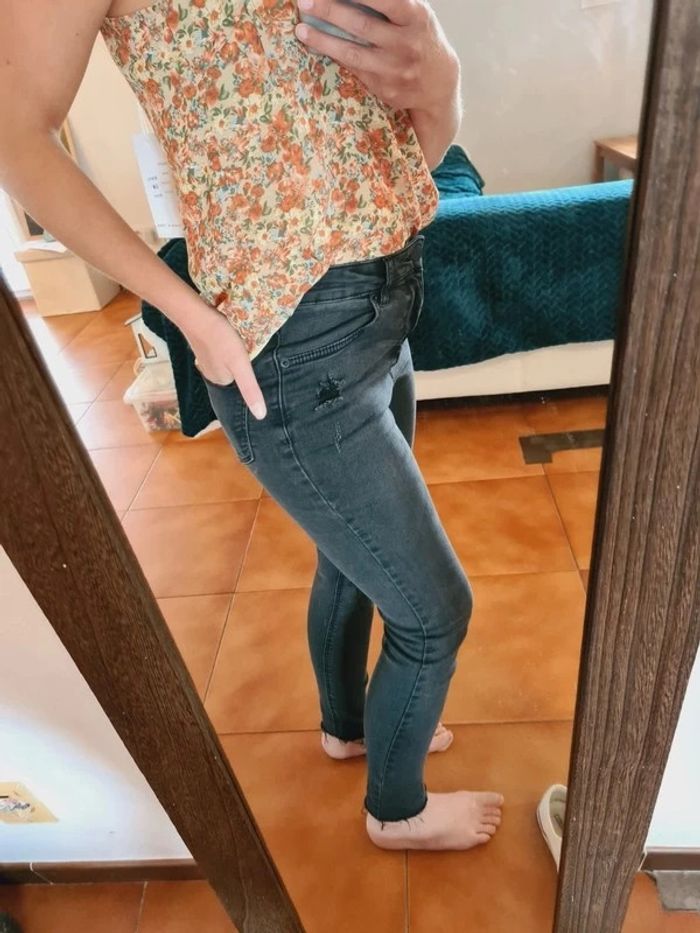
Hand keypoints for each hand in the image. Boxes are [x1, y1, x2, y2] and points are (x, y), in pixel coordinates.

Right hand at [184, 306, 266, 419]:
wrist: (194, 314)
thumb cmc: (220, 339)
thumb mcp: (241, 366)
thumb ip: (250, 390)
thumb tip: (261, 416)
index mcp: (221, 381)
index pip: (243, 379)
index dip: (249, 366)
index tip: (250, 355)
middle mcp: (210, 373)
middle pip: (235, 369)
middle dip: (241, 359)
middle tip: (244, 345)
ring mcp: (204, 358)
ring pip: (227, 358)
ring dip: (233, 350)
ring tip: (236, 338)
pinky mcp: (201, 344)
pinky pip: (219, 348)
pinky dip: (224, 342)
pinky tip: (226, 334)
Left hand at [294, 0, 458, 112]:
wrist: (438, 81)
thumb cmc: (418, 35)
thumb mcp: (414, 12)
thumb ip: (390, 2)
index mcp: (415, 16)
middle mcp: (407, 43)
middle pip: (362, 24)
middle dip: (330, 11)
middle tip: (304, 1)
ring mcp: (396, 69)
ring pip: (353, 53)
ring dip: (323, 41)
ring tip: (301, 30)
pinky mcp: (386, 89)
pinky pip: (354, 69)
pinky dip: (334, 56)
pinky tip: (317, 46)